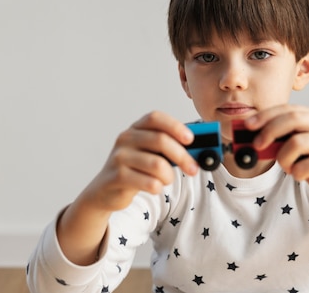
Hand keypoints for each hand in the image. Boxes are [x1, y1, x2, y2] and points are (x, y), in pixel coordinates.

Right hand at [81, 111, 198, 211]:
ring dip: (169, 176)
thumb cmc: (136, 169)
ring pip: (157, 165)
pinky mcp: (116, 177)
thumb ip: (172, 148)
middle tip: (194, 168)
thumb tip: (203, 150)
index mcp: (136, 128)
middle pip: (160, 140)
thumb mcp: (152, 154)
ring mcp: (119, 157)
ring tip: (166, 180)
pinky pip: (149, 183)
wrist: (105, 190)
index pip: (155, 118)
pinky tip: (154, 187)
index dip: (175, 126)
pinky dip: (158, 187)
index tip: (191, 139)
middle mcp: (126, 138)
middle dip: (182, 155)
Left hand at [244, 105, 308, 207]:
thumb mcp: (293, 147)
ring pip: (296, 143)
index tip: (248, 125)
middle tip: (256, 144)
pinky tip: (302, 175)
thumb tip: (248, 135)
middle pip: (293, 118)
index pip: (288, 108)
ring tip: (289, 166)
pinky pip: (302, 166)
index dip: (266, 115)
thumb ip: (277, 138)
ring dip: (284, 158)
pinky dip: (295, 173)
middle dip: (270, 130)